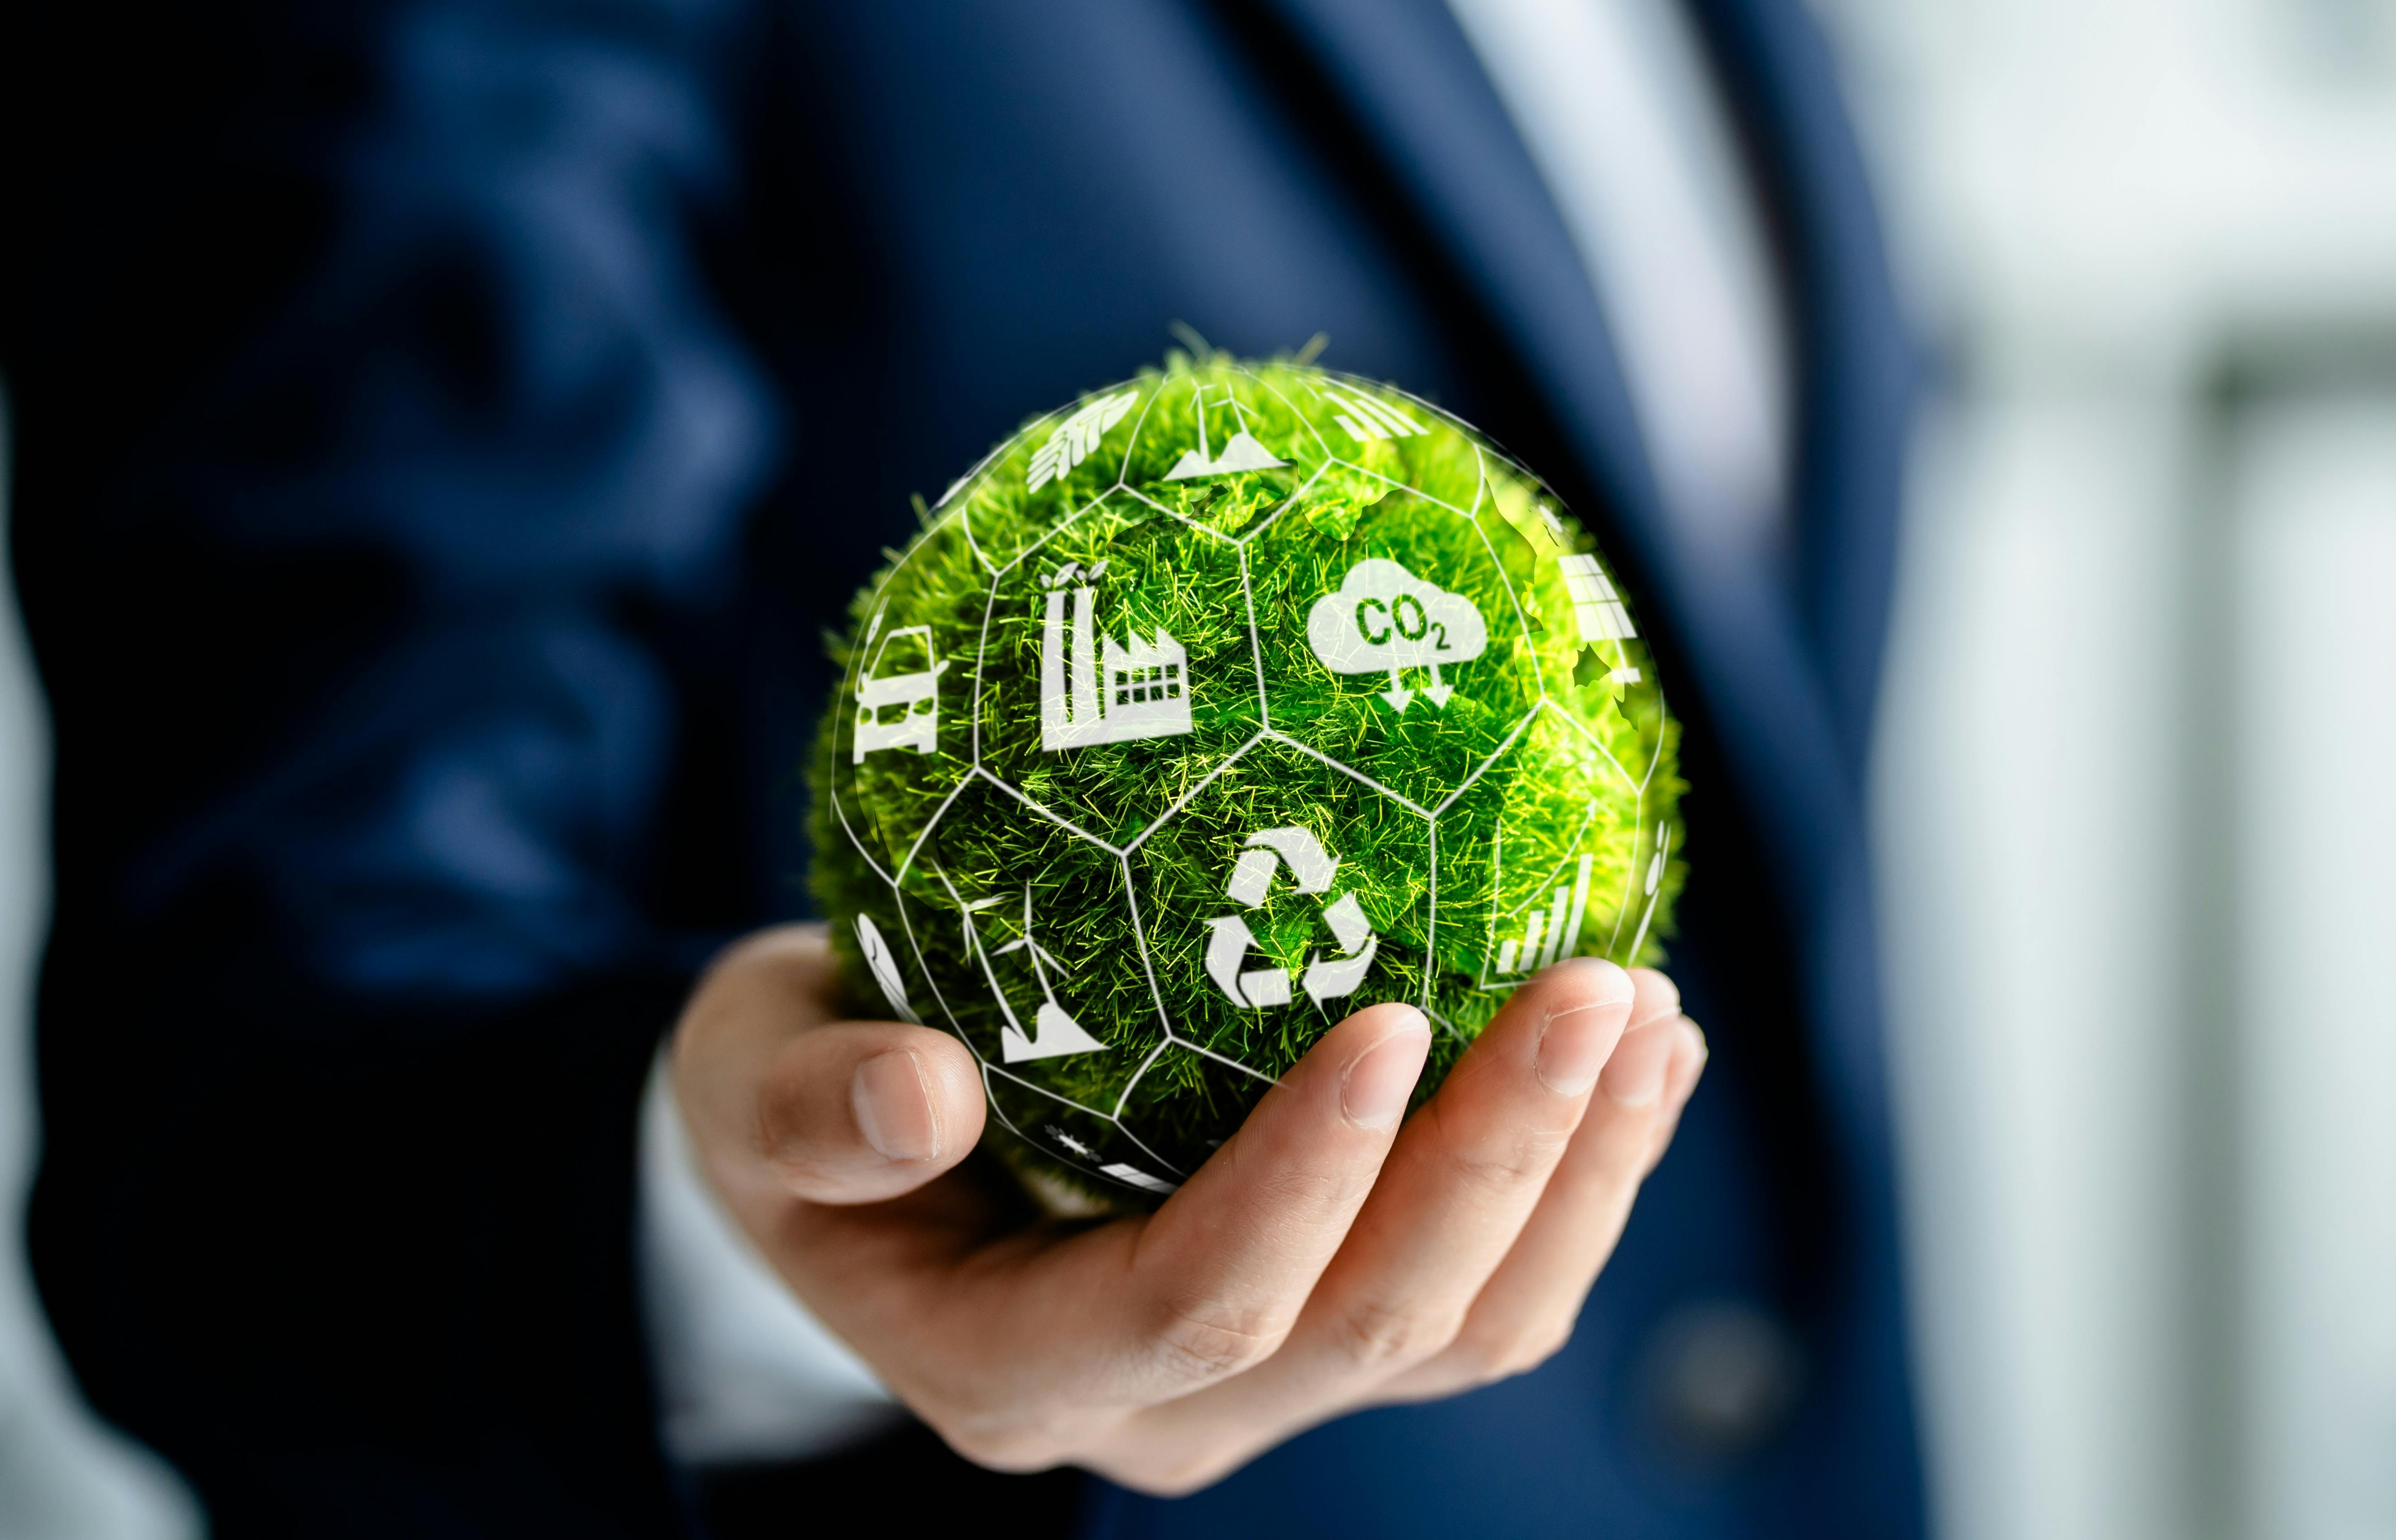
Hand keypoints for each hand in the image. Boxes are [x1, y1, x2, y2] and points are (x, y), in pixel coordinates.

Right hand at [670, 923, 1707, 1492]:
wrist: (842, 1156)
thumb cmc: (788, 1094)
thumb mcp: (744, 1083)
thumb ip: (804, 1107)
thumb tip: (916, 1095)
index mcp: (1007, 1366)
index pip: (1193, 1298)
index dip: (1305, 1177)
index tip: (1394, 1013)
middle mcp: (1155, 1411)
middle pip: (1368, 1326)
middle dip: (1501, 1161)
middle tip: (1596, 984)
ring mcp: (1262, 1386)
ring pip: (1465, 1333)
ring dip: (1578, 1178)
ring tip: (1651, 1013)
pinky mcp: (1333, 1338)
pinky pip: (1490, 1295)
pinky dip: (1579, 1182)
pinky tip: (1645, 1056)